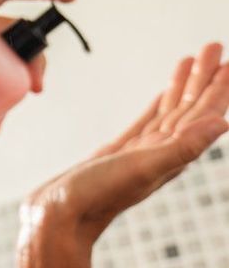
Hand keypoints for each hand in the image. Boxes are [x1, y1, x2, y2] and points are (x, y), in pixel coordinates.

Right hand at [24, 43, 228, 258]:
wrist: (56, 220)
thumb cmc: (96, 198)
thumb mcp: (142, 169)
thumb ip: (183, 147)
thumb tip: (224, 123)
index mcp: (171, 155)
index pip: (202, 114)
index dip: (217, 89)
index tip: (228, 62)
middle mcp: (160, 153)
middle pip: (189, 108)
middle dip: (202, 79)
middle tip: (213, 47)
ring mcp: (139, 153)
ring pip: (169, 113)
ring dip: (181, 87)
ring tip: (191, 61)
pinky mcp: (116, 154)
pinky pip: (146, 123)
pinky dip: (158, 106)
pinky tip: (162, 95)